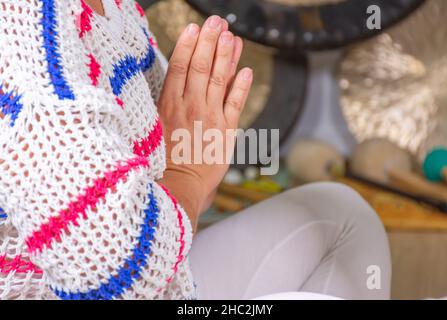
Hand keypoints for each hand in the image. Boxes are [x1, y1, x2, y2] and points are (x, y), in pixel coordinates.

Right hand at [158, 16, 252, 226]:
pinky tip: (246, 69)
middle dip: (210, 42)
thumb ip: (162, 108)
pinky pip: (236, 103)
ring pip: (219, 79)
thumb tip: (166, 89)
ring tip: (232, 36)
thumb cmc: (161, 162)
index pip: (180, 68)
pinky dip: (242, 86)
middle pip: (201, 67)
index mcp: (169, 106)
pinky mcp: (226, 131)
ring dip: (226, 56)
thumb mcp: (152, 131)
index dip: (189, 46)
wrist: (178, 187)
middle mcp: (190, 107)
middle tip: (217, 22)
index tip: (194, 28)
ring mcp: (210, 117)